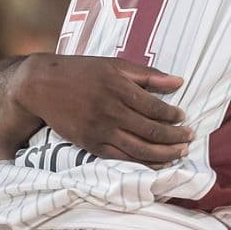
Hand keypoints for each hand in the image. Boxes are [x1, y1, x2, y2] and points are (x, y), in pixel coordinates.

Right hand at [12, 54, 191, 165]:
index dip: (173, 115)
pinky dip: (142, 164)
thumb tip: (179, 81)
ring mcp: (100, 131)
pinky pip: (121, 159)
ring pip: (139, 149)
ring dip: (164, 154)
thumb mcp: (115, 65)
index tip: (184, 117)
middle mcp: (111, 112)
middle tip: (189, 138)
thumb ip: (148, 75)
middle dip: (175, 137)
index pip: (155, 108)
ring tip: (180, 154)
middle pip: (151, 131)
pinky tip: (157, 164)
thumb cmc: (82, 71)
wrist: (41, 85)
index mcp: (119, 88)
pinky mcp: (90, 145)